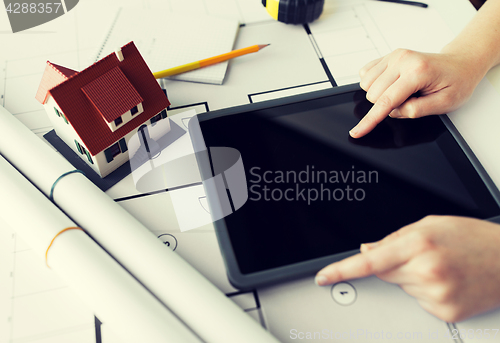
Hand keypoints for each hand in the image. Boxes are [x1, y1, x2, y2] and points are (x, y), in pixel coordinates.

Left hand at [315, 215, 499, 321]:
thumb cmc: (473, 238)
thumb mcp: (431, 225)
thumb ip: (393, 237)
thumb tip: (366, 249)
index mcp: (419, 244)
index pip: (369, 261)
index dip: (342, 270)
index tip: (323, 277)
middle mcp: (426, 271)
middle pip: (383, 273)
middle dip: (394, 264)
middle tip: (421, 255)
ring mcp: (436, 295)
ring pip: (401, 287)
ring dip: (412, 278)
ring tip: (441, 267)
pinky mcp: (445, 312)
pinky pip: (418, 301)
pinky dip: (426, 292)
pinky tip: (447, 281)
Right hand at [350, 49, 483, 137]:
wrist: (460, 64)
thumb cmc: (455, 82)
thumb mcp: (445, 103)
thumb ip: (417, 110)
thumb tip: (394, 111)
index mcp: (417, 72)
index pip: (386, 102)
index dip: (369, 120)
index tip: (356, 132)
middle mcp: (403, 60)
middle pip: (373, 95)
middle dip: (385, 105)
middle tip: (408, 100)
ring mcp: (394, 56)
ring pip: (366, 85)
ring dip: (379, 95)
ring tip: (401, 92)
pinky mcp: (389, 56)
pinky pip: (366, 74)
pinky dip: (374, 83)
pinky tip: (391, 84)